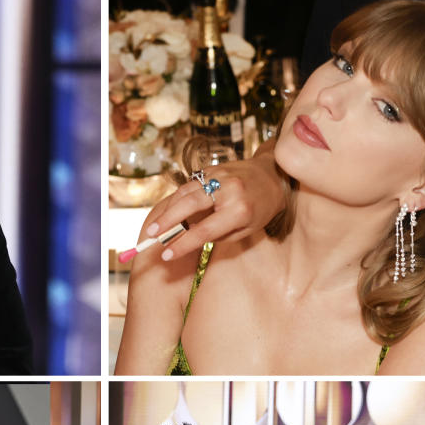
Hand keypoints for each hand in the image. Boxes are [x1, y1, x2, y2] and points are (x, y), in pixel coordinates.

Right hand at [140, 153, 285, 262]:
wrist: (273, 177)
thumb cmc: (260, 210)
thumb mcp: (245, 230)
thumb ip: (218, 235)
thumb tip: (188, 238)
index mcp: (240, 210)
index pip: (204, 230)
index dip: (183, 244)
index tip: (167, 255)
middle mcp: (229, 190)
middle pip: (189, 206)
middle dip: (167, 222)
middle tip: (151, 236)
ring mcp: (219, 176)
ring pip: (185, 192)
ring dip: (167, 210)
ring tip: (155, 227)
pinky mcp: (213, 168)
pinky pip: (189, 184)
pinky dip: (176, 198)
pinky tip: (167, 211)